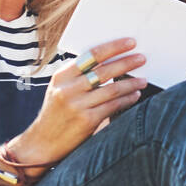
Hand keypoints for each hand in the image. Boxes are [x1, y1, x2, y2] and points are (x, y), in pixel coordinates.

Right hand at [11, 38, 147, 166]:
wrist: (42, 143)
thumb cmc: (57, 112)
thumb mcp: (60, 89)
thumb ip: (79, 75)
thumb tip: (111, 60)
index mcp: (61, 76)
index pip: (91, 55)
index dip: (113, 47)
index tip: (130, 42)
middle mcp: (68, 89)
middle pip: (104, 71)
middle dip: (126, 63)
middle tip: (142, 58)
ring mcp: (77, 105)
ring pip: (112, 89)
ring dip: (131, 83)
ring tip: (143, 80)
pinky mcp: (87, 120)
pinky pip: (114, 105)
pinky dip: (127, 99)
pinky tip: (135, 95)